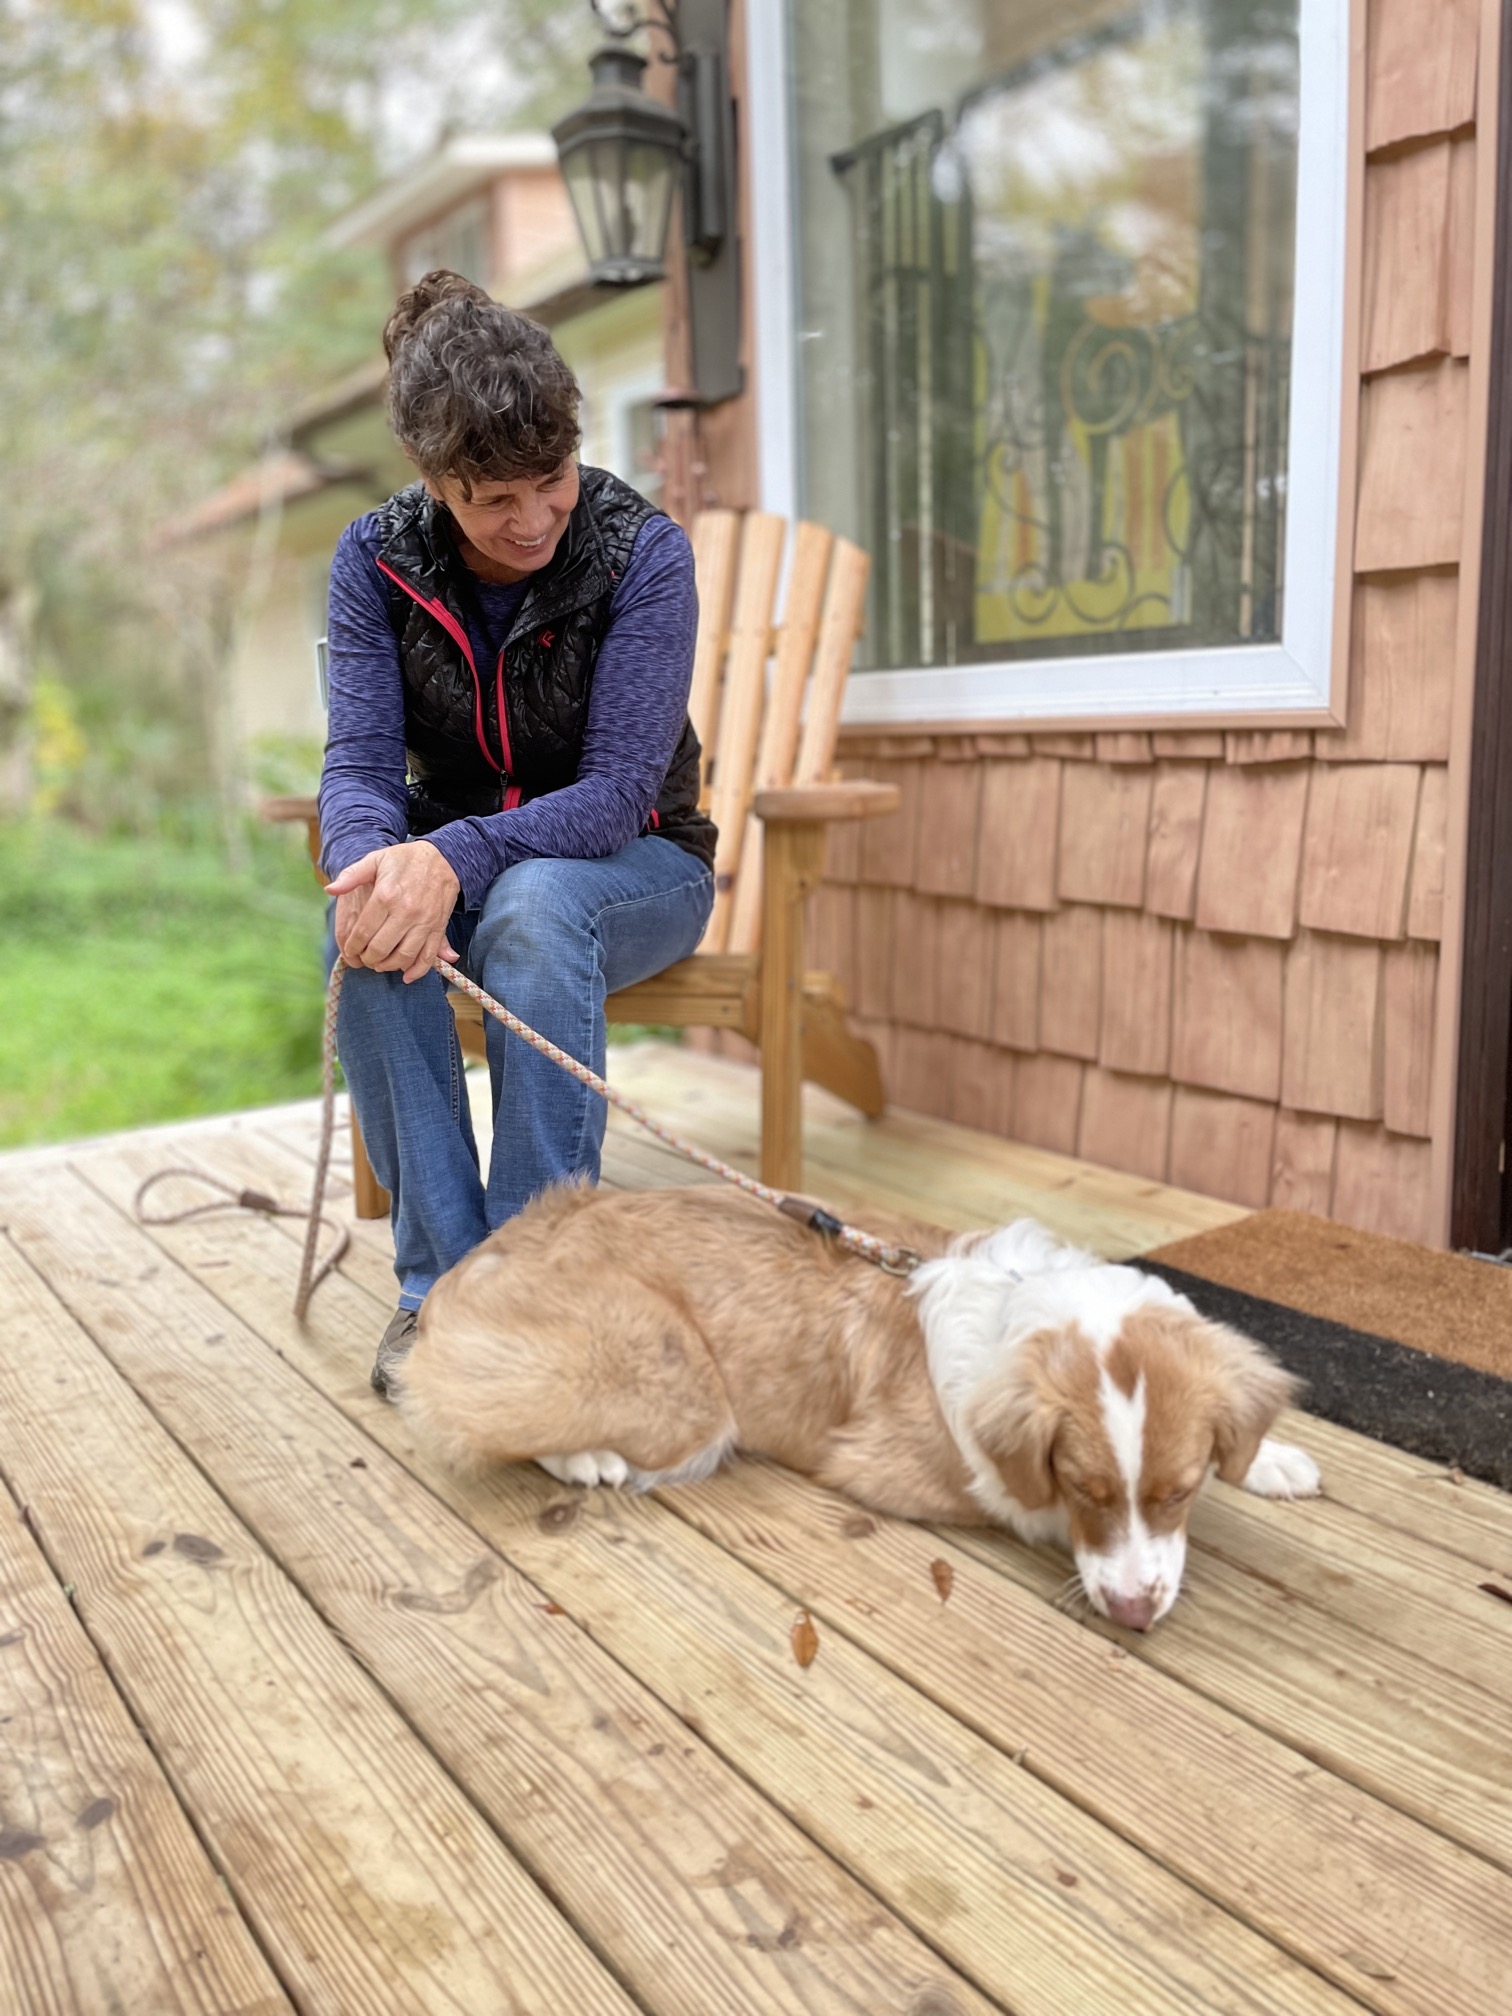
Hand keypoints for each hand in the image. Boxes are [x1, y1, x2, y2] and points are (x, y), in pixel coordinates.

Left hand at [326, 841, 459, 983]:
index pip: (363, 933)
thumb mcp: (375, 860)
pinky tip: (406, 976)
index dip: (353, 947)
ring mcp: (424, 921)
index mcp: (386, 896)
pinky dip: (418, 971)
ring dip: (388, 966)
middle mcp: (406, 911)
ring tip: (380, 964)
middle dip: (368, 959)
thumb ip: (351, 876)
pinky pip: (428, 956)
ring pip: (403, 956)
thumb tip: (330, 890)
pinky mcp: (438, 927)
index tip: (350, 951)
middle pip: (381, 948)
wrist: (443, 858)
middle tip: (364, 958)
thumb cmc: (405, 859)